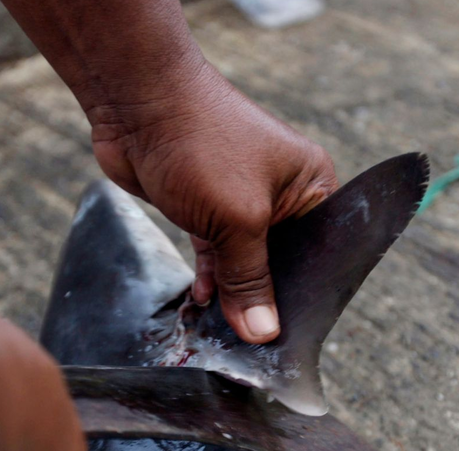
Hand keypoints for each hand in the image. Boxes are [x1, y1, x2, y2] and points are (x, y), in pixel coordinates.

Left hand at [87, 61, 338, 343]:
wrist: (137, 103)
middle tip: (255, 340)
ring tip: (226, 331)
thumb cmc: (201, 143)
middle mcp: (283, 192)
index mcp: (311, 185)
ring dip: (233, 293)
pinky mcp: (205, 207)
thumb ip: (251, 279)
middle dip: (265, 298)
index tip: (292, 332)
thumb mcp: (238, 220)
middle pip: (283, 261)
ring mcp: (242, 199)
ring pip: (245, 261)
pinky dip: (210, 277)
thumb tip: (264, 332)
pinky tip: (203, 302)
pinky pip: (216, 253)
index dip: (306, 292)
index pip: (321, 251)